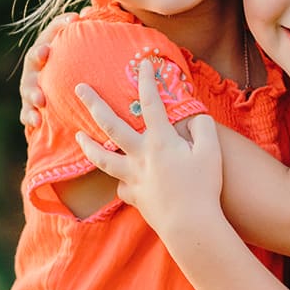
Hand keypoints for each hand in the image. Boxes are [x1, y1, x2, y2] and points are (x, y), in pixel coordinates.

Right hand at [18, 13, 78, 126]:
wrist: (61, 107)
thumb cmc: (75, 75)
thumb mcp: (81, 57)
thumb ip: (86, 35)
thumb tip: (90, 11)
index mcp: (48, 51)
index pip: (51, 33)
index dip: (60, 24)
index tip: (75, 19)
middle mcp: (37, 68)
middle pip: (33, 57)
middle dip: (37, 54)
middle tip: (45, 53)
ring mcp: (31, 89)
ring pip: (27, 88)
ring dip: (33, 92)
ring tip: (41, 99)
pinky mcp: (30, 110)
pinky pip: (27, 114)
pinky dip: (30, 117)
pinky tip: (37, 121)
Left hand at [74, 59, 222, 241]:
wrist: (190, 226)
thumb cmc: (203, 187)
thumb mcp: (211, 153)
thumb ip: (203, 129)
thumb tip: (196, 119)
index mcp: (160, 141)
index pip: (151, 103)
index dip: (147, 81)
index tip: (143, 64)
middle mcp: (140, 156)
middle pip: (111, 125)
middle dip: (94, 104)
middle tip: (79, 89)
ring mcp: (133, 177)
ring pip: (103, 158)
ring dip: (89, 145)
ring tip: (78, 136)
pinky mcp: (135, 197)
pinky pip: (123, 188)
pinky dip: (122, 184)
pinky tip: (123, 183)